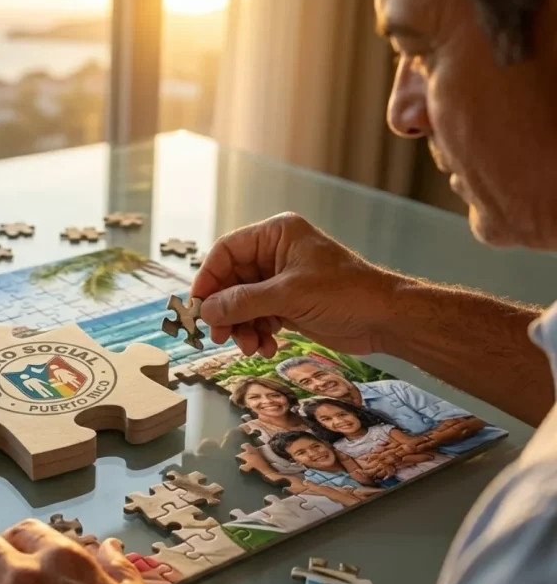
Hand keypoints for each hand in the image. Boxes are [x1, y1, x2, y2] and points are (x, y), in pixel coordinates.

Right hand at [191, 213, 405, 356]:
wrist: (384, 319)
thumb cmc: (344, 294)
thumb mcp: (288, 295)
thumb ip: (242, 302)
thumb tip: (205, 311)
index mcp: (275, 235)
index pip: (226, 251)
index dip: (208, 279)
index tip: (199, 307)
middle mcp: (275, 254)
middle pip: (231, 281)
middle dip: (226, 311)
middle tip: (220, 337)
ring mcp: (281, 281)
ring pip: (242, 304)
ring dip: (241, 327)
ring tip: (250, 347)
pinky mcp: (288, 304)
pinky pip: (258, 318)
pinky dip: (257, 334)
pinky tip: (266, 347)